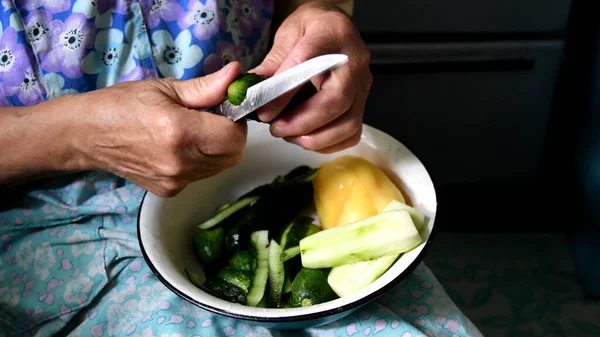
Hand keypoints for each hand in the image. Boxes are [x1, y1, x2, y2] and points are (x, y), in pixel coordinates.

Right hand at [78, 62, 246, 196]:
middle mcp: (180, 162)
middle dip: (231, 137)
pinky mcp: (169, 190)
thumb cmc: (121, 105)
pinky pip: (200, 176)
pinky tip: (179, 148)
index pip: (235, 137)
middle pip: (232, 156)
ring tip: (193, 132)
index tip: (225, 110)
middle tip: (212, 119)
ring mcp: (174, 180)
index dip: (236, 121)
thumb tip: (236, 76)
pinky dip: (199, 162)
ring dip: (216, 150)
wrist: (86, 135)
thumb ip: (205, 87)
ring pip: (219, 167)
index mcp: (180, 132)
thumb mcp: (164, 88)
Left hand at [251, 1, 371, 153]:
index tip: (265, 112)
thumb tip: (254, 95)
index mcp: (332, 33)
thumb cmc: (310, 29)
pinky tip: (306, 138)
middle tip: (277, 129)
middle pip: (337, 101)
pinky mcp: (362, 103)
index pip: (309, 65)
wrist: (332, 27)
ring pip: (348, 123)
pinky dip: (328, 143)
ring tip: (290, 136)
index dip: (285, 94)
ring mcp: (362, 84)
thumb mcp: (286, 35)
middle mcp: (354, 60)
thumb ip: (273, 64)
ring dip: (316, 138)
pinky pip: (351, 133)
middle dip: (303, 122)